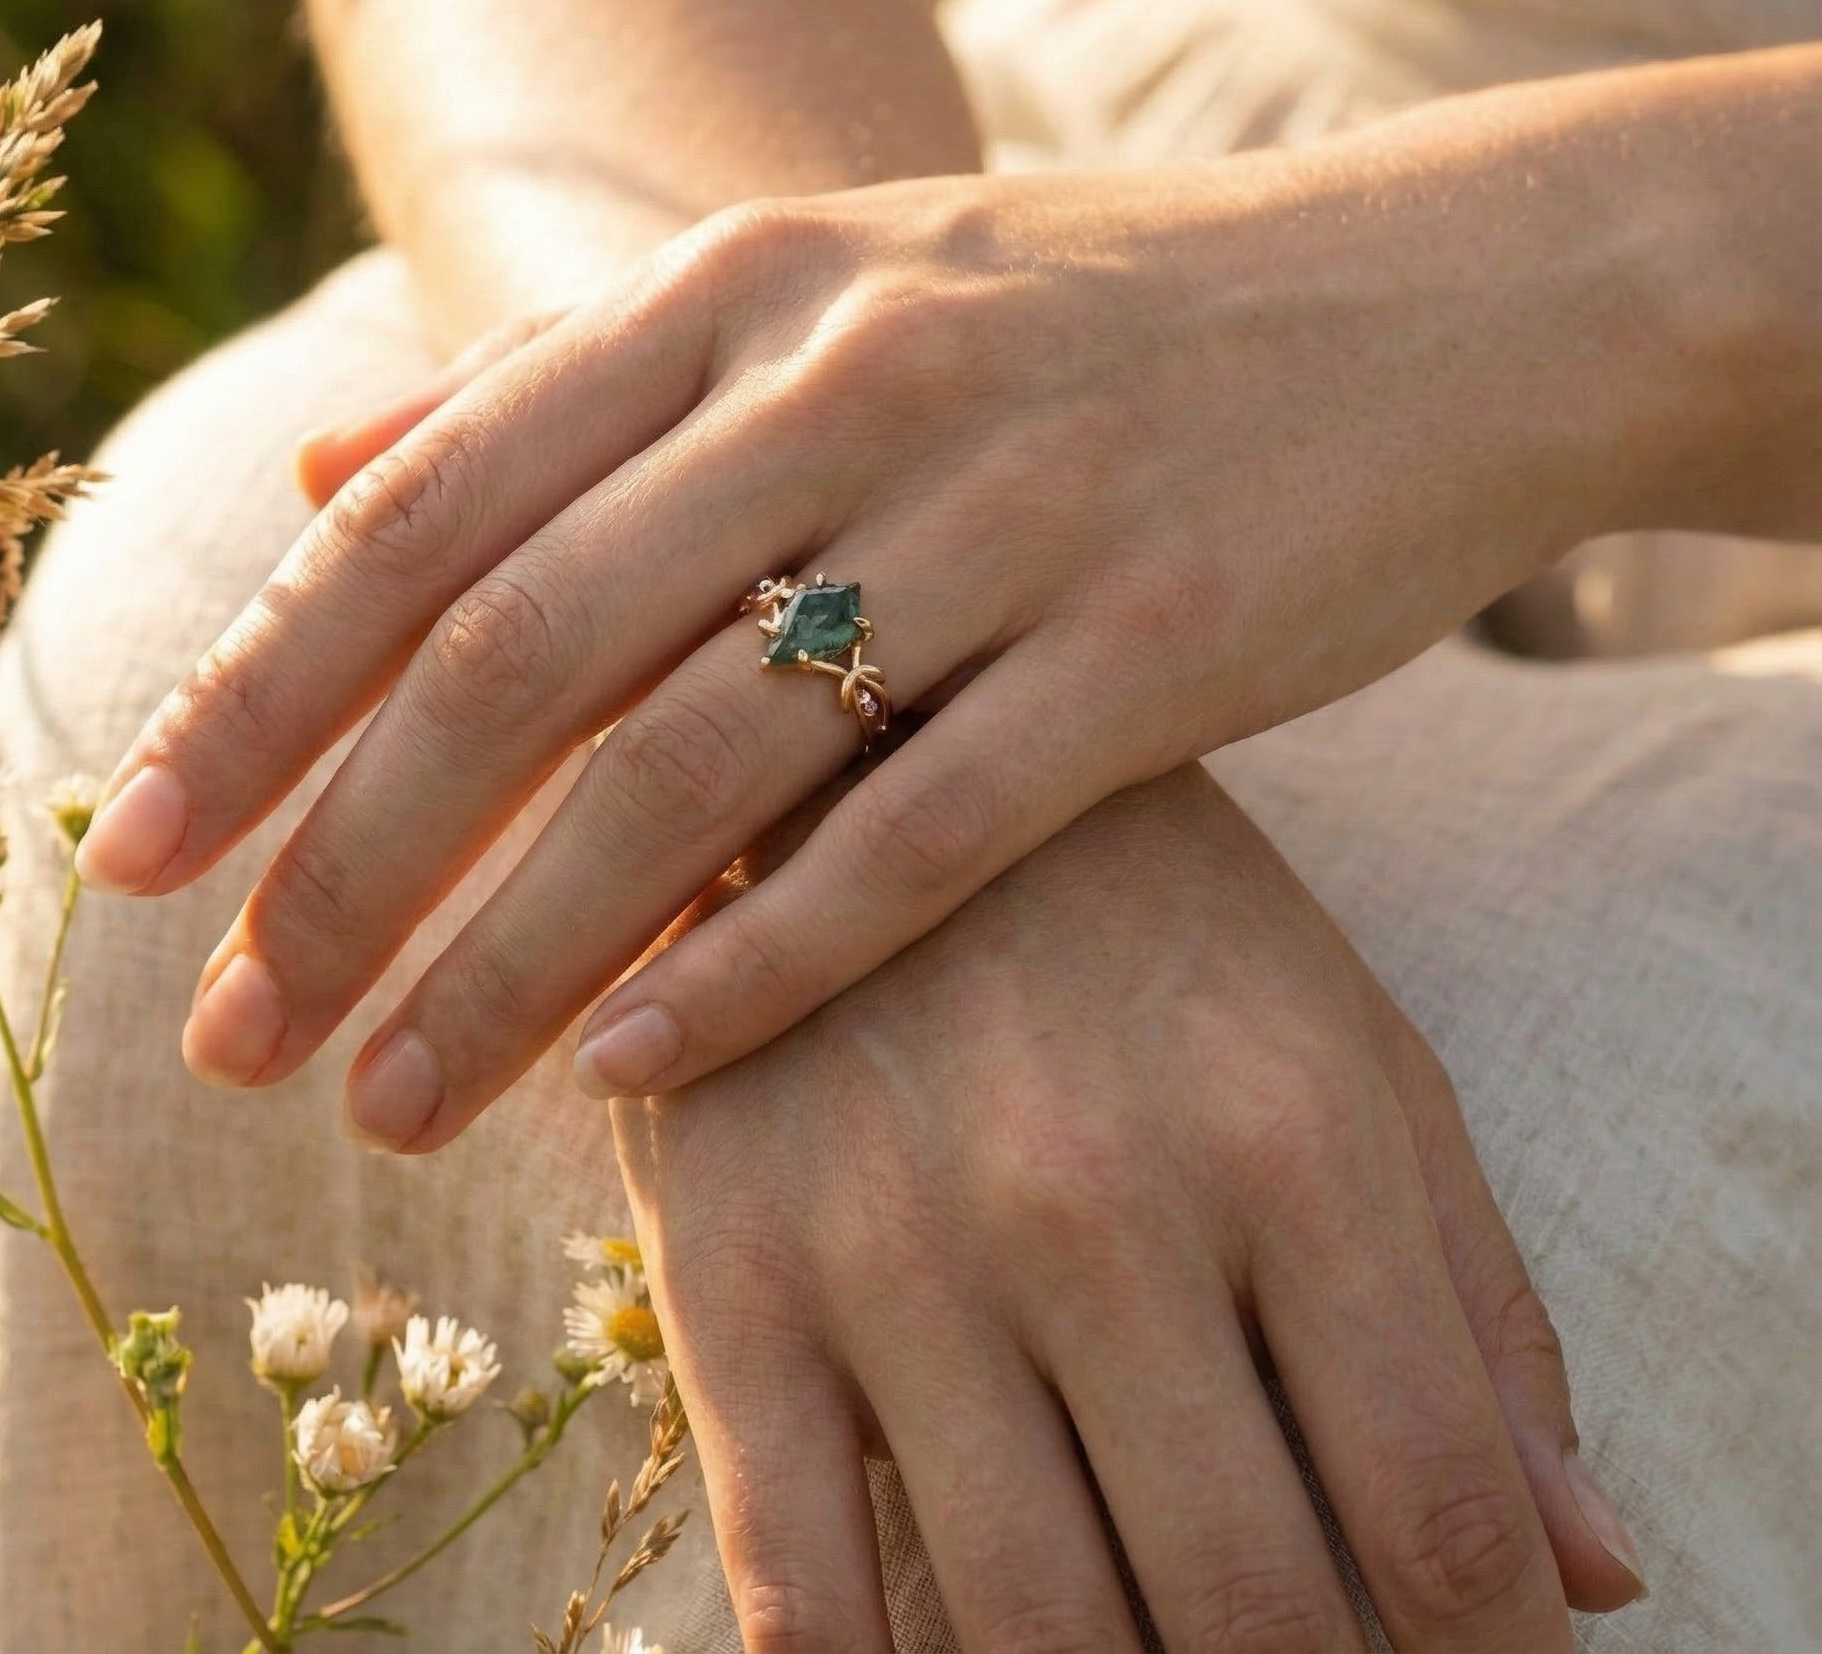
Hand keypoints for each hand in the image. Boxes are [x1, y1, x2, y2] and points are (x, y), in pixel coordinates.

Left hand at [77, 100, 1719, 1148]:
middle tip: (224, 1035)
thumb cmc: (1096, 316)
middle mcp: (851, 380)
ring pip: (692, 770)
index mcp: (741, 285)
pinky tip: (631, 1076)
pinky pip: (913, 839)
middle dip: (344, 864)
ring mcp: (1011, 511)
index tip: (135, 857)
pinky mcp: (1156, 648)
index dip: (261, 693)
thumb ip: (565, 382)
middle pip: (520, 654)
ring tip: (390, 1107)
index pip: (428, 508)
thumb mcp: (821, 284)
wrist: (1442, 301)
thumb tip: (321, 477)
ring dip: (511, 960)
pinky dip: (755, 963)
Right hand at [616, 766, 1646, 1651]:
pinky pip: (797, 1594)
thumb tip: (1586, 1580)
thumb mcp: (1347, 1050)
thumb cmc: (1148, 921)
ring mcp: (892, 1247)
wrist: (869, 752)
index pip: (1439, 1517)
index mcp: (1286, 1136)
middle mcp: (1092, 1202)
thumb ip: (1473, 1303)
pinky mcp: (731, 1275)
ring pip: (1031, 1634)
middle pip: (1247, 1612)